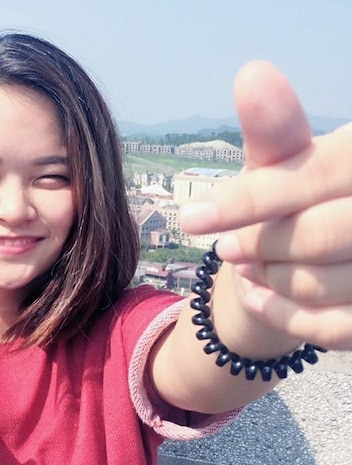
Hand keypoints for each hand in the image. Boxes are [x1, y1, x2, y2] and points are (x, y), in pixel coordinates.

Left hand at [180, 61, 351, 350]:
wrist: (313, 262)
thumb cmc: (294, 205)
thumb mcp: (279, 167)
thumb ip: (272, 133)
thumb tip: (252, 74)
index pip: (314, 177)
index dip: (250, 201)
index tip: (192, 220)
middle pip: (318, 236)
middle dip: (260, 246)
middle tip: (229, 250)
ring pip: (321, 284)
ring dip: (269, 280)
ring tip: (251, 268)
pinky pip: (331, 329)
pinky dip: (282, 316)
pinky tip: (257, 300)